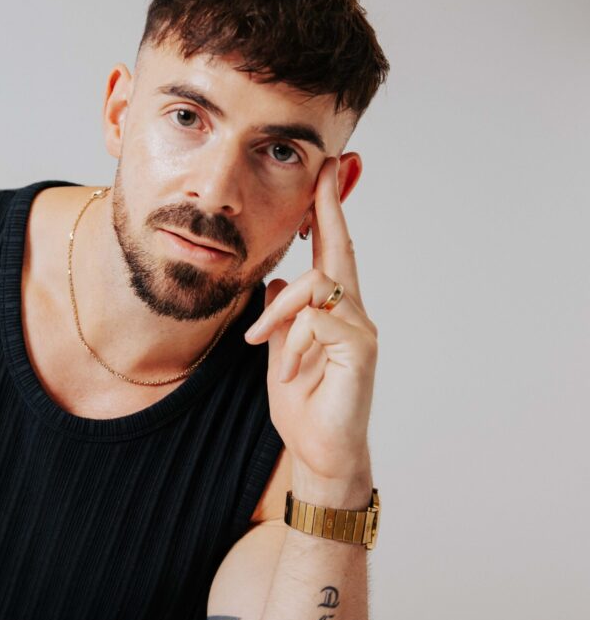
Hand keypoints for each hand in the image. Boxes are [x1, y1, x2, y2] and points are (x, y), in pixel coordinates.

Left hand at [243, 156, 377, 489]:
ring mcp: (360, 329)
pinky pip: (317, 320)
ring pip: (316, 285)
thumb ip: (280, 317)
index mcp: (330, 310)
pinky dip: (293, 341)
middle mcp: (351, 312)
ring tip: (258, 344)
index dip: (326, 212)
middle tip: (324, 170)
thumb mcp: (279, 350)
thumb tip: (276, 283)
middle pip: (340, 250)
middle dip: (329, 208)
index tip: (324, 173)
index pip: (330, 252)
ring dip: (278, 313)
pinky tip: (290, 368)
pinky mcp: (361, 349)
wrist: (318, 449)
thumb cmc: (302, 401)